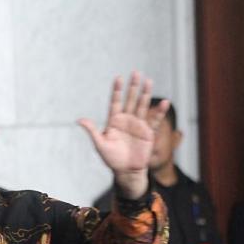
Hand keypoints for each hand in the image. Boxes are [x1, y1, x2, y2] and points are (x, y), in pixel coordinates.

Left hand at [77, 72, 168, 198]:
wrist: (126, 171)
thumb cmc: (111, 159)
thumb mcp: (100, 144)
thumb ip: (92, 131)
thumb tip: (79, 120)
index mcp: (114, 121)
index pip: (115, 102)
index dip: (117, 90)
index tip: (118, 77)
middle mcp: (127, 120)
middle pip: (130, 100)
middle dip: (133, 87)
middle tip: (136, 72)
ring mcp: (138, 125)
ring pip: (142, 106)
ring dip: (145, 94)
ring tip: (148, 81)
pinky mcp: (148, 132)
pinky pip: (154, 120)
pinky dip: (159, 112)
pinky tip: (165, 102)